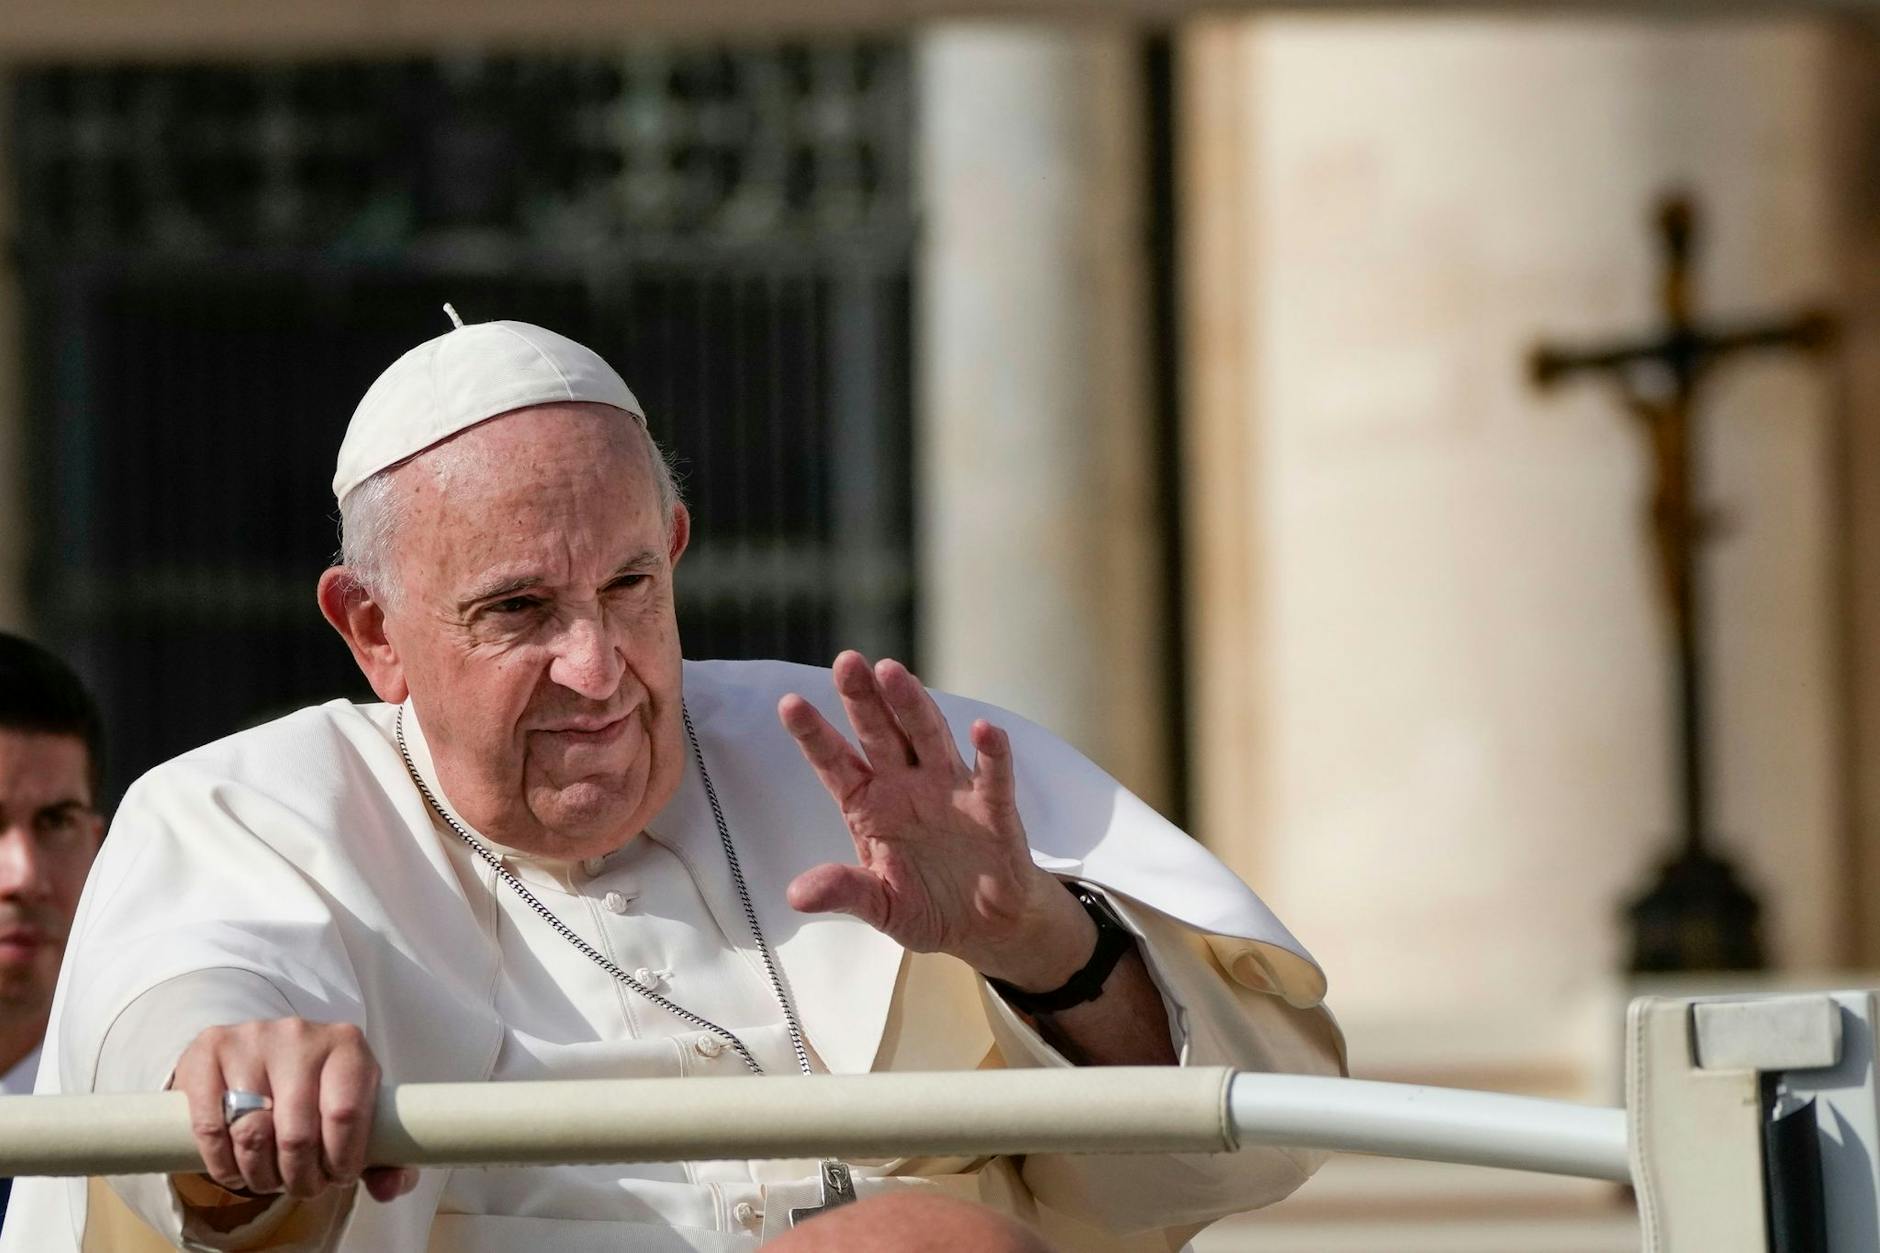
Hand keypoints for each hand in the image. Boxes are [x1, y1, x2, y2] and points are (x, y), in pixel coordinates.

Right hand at [170, 1018, 416, 1202]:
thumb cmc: (320, 1093)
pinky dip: (222, 1164)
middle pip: (297, 1134)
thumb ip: (387, 1158)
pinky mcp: (209, 1051)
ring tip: (270, 1177)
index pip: (345, 1114)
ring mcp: (252, 1039)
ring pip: (252, 1134)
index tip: (337, 1177)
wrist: (265, 1055)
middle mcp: (301, 1034)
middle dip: (300, 1177)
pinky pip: (211, 1128)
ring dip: (260, 1175)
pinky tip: (235, 1169)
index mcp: (348, 1045)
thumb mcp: (360, 1116)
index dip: (340, 1161)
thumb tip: (388, 1188)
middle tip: (301, 1185)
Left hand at [779, 651, 1096, 990]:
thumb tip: (795, 896)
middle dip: (864, 698)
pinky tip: (984, 729)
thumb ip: (844, 891)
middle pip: (881, 734)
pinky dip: (991, 754)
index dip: (814, 735)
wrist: (985, 925)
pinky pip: (992, 777)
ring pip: (929, 738)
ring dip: (914, 706)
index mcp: (870, 805)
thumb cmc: (927, 906)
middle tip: (847, 663)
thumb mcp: (880, 905)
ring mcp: (950, 791)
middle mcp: (906, 786)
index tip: (789, 705)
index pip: (836, 763)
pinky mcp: (993, 809)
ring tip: (895, 674)